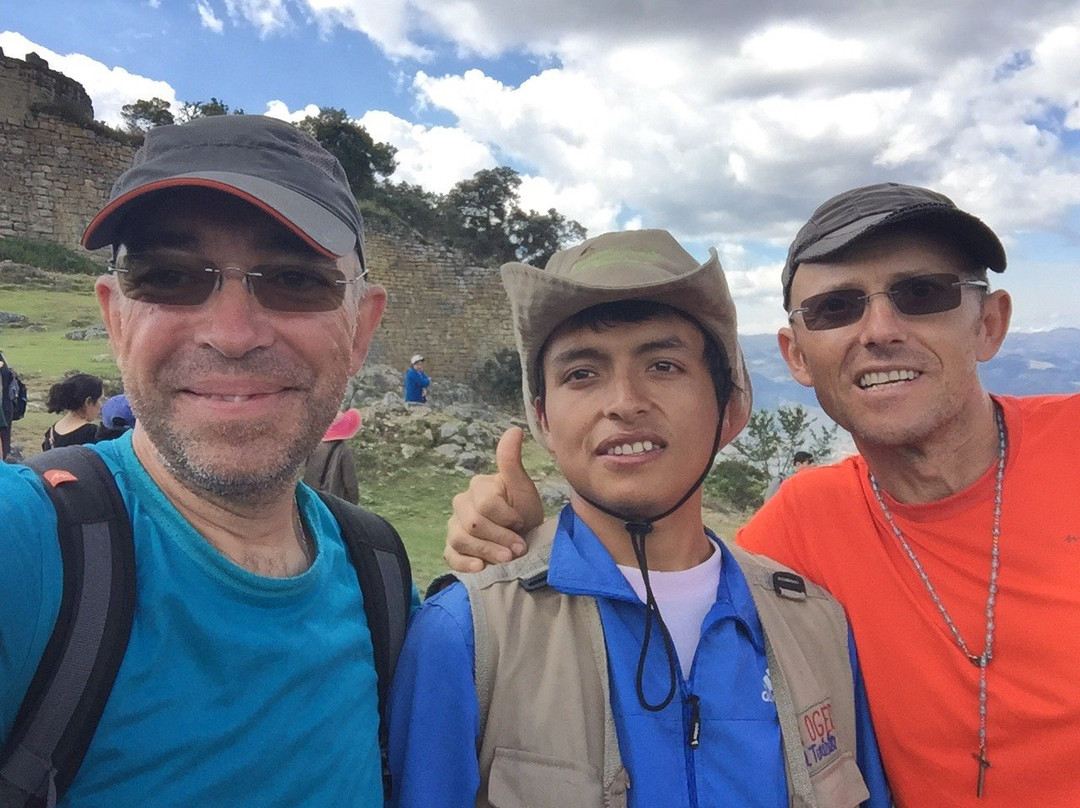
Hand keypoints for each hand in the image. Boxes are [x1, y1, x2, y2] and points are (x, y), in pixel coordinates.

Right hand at [444, 427, 544, 571]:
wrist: (525, 538)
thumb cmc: (524, 512)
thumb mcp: (523, 488)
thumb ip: (512, 462)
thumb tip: (513, 430)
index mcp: (477, 487)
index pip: (486, 504)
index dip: (506, 517)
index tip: (522, 522)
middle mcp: (461, 504)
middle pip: (472, 524)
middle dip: (499, 538)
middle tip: (519, 548)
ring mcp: (454, 526)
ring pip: (460, 540)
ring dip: (487, 552)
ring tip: (508, 559)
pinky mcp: (452, 548)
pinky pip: (450, 556)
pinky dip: (464, 564)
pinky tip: (481, 568)